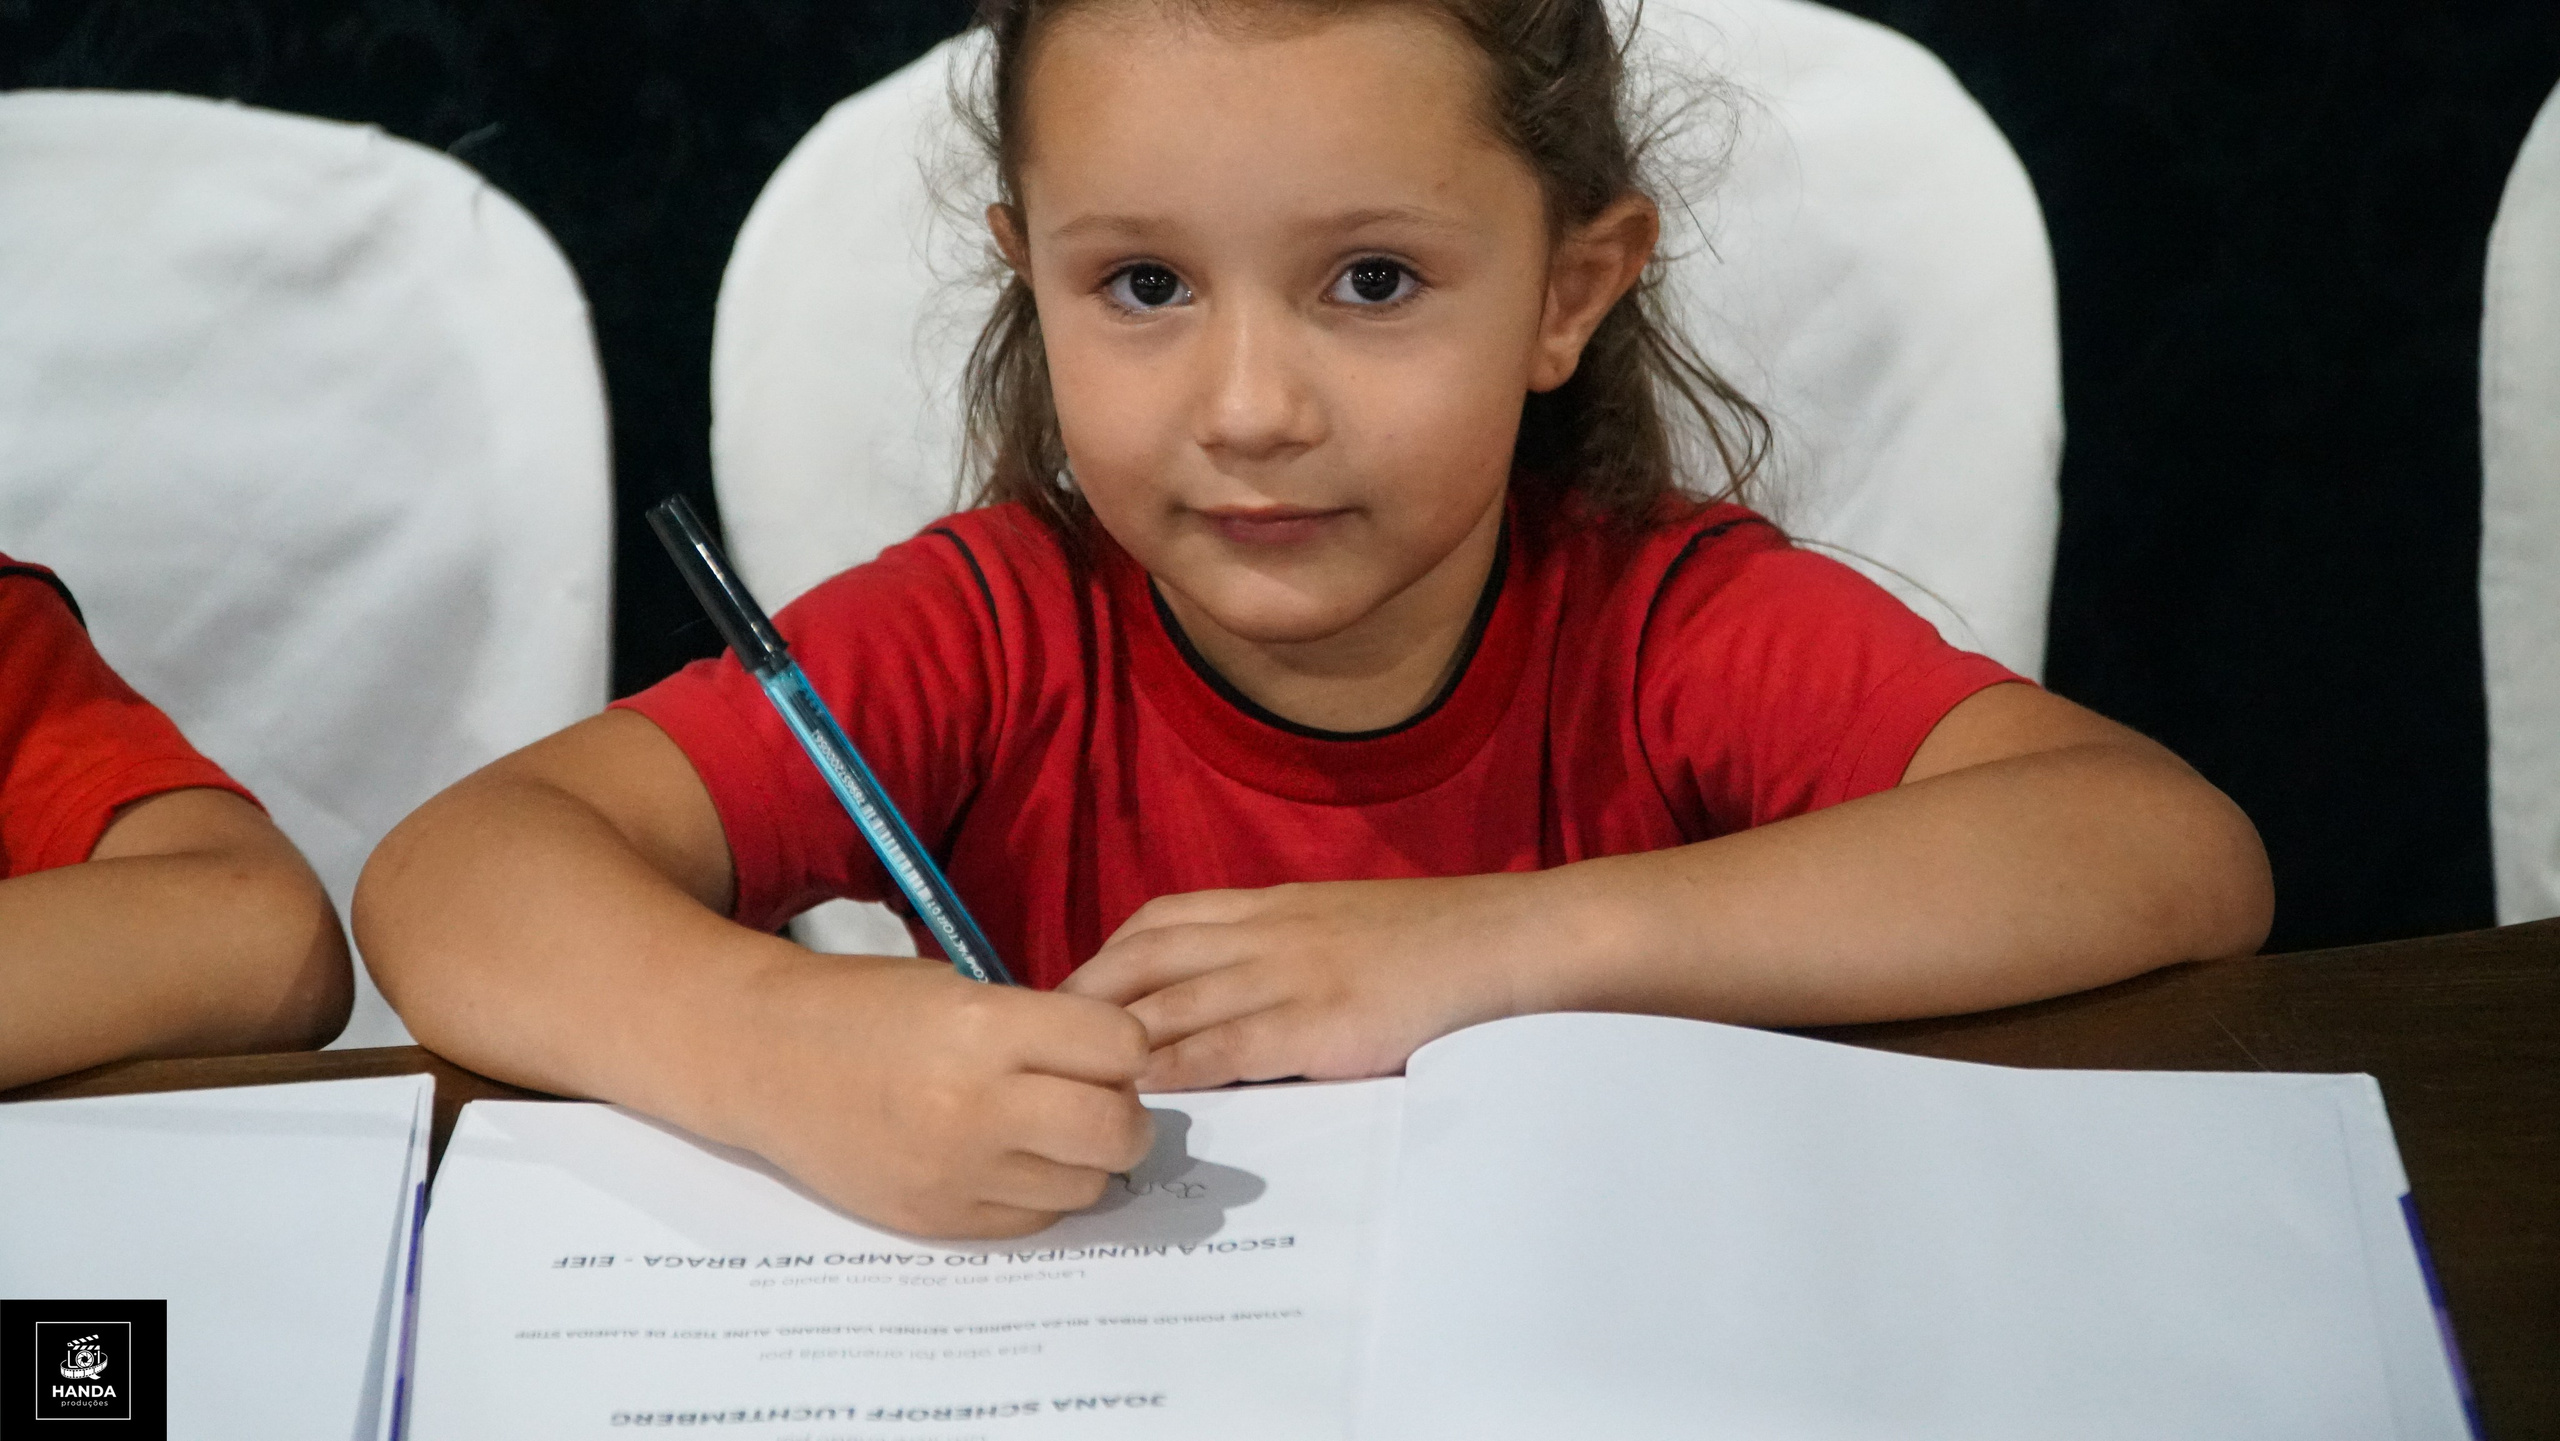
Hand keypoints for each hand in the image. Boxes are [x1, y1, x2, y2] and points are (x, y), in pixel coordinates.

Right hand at [724, 952, 1153, 1238]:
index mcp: (984, 1028)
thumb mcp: (959, 990)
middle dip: (1128, 1116)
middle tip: (1104, 1100)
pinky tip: (1007, 1159)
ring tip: (1048, 1130)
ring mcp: (955, 1173)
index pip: (1120, 1047)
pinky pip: (1034, 1219)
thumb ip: (1039, 1030)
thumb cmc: (865, 1009)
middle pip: (1116, 1130)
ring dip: (1086, 1160)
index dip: (1125, 1045)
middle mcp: (975, 1106)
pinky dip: (1039, 1192)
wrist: (764, 1060)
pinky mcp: (936, 1219)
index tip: (1108, 1046)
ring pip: (1086, 1185)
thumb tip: (1120, 1073)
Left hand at [1057, 873, 1554, 1091]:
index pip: (1162, 920)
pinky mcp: (1319, 1025)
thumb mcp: (1344, 925)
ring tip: (1069, 1084)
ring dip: (1113, 1045)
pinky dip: (1175, 1070)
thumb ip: (1286, 948)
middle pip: (1144, 958)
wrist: (1508, 943)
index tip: (1067, 996)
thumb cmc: (1437, 942)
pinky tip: (1141, 1095)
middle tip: (1040, 1047)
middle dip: (1083, 1001)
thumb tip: (1234, 990)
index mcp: (1274, 904)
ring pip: (1173, 1004)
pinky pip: (1228, 1046)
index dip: (1105, 957)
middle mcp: (1268, 932)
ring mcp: (1291, 977)